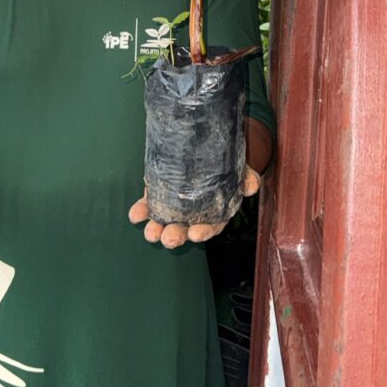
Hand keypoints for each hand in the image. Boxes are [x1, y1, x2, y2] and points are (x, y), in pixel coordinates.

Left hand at [128, 166, 261, 249]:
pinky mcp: (159, 194)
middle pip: (184, 228)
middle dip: (176, 235)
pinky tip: (134, 215)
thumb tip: (251, 186)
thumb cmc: (225, 164)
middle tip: (168, 238)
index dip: (204, 232)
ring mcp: (174, 205)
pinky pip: (149, 205)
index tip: (196, 234)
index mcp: (214, 212)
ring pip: (165, 221)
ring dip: (156, 229)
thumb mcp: (239, 169)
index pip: (210, 226)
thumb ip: (246, 177)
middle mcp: (193, 213)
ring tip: (150, 233)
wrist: (205, 148)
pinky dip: (141, 211)